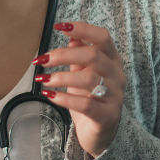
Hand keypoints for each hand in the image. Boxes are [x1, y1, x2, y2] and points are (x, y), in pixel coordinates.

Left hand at [32, 20, 125, 157]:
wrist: (100, 132)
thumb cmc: (89, 97)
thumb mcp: (83, 72)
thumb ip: (79, 53)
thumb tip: (70, 34)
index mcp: (112, 60)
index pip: (102, 37)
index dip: (82, 29)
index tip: (59, 27)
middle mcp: (117, 75)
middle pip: (93, 55)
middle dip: (63, 55)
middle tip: (42, 60)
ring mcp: (114, 96)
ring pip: (89, 79)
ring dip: (61, 77)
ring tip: (42, 80)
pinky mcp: (107, 116)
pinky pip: (86, 104)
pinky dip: (64, 98)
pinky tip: (49, 95)